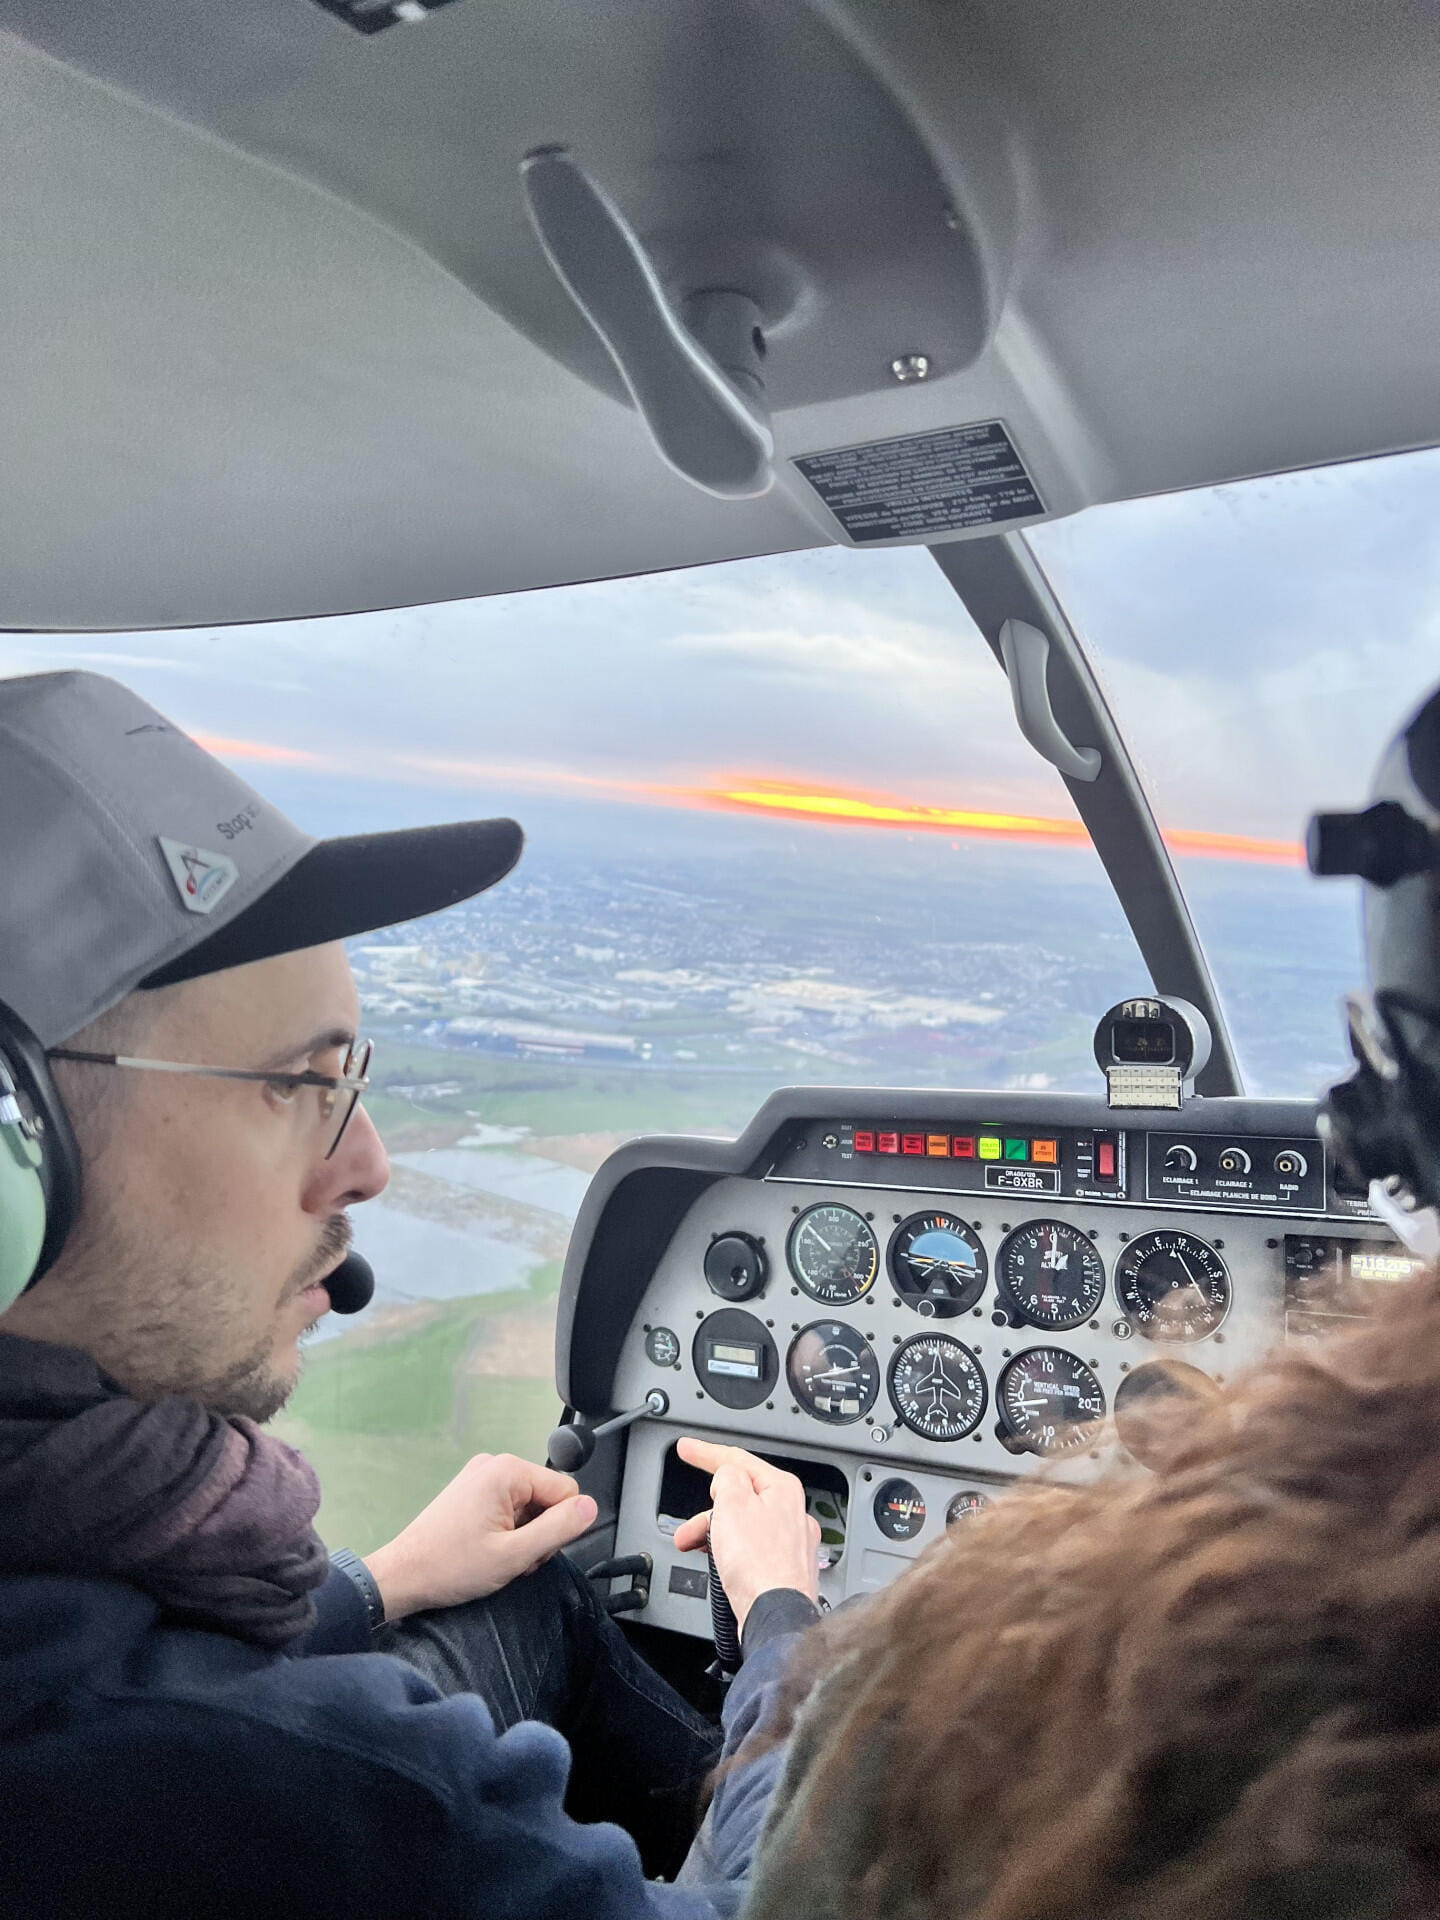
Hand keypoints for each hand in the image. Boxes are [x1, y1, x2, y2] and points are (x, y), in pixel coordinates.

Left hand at [363, 1453, 596, 1621]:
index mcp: (507, 1471)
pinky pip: (509, 1508)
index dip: (559, 1528)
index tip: (531, 1552)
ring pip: (529, 1506)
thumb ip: (558, 1529)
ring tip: (496, 1558)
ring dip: (522, 1536)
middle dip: (538, 1533)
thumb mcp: (514, 1555)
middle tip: (511, 1560)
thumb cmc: (449, 1567)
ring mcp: (480, 1477)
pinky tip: (487, 1550)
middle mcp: (494, 1465)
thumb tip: (590, 1507)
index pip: (566, 1492)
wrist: (401, 1577)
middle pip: (547, 1498)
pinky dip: (506, 1532)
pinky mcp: (471, 1491)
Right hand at [672, 1437, 819, 1634]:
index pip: (739, 1460)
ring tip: (694, 1550)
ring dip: (713, 1534)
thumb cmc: (759, 1564)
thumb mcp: (731, 1503)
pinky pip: (751, 1550)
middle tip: (685, 1526)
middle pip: (739, 1498)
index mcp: (782, 1489)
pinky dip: (730, 1553)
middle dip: (707, 1511)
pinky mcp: (784, 1570)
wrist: (775, 1616)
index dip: (707, 1452)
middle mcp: (792, 1513)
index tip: (688, 1448)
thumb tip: (726, 1478)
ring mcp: (791, 1544)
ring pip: (743, 1526)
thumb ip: (726, 1478)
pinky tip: (720, 1566)